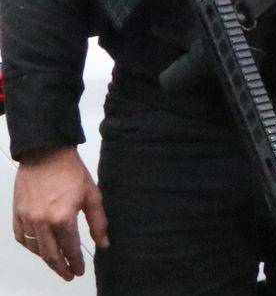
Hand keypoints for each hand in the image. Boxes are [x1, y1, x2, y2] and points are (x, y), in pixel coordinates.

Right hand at [11, 146, 107, 280]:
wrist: (46, 154)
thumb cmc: (72, 172)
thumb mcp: (92, 195)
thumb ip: (98, 222)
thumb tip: (104, 243)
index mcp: (62, 217)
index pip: (70, 248)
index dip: (76, 262)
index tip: (80, 271)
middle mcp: (42, 221)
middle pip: (50, 254)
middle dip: (61, 268)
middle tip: (69, 275)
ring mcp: (27, 218)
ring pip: (35, 248)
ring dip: (46, 259)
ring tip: (57, 264)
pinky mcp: (17, 213)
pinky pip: (22, 237)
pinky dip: (31, 247)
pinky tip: (40, 249)